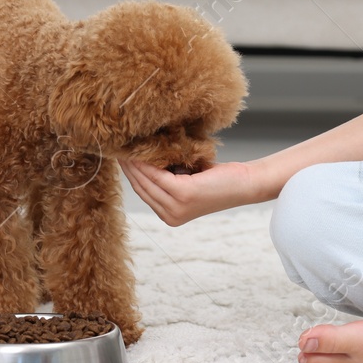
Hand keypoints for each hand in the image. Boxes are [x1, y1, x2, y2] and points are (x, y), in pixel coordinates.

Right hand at [118, 157, 264, 225]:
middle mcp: (171, 216)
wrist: (244, 184)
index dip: (130, 174)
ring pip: (146, 181)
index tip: (121, 156)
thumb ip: (168, 177)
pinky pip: (157, 175)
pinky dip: (147, 162)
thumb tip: (144, 157)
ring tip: (126, 146)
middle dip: (128, 167)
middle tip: (118, 148)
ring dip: (134, 163)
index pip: (143, 193)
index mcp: (170, 216)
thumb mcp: (188, 180)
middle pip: (141, 187)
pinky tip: (142, 150)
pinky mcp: (183, 195)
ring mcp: (176, 208)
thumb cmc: (219, 180)